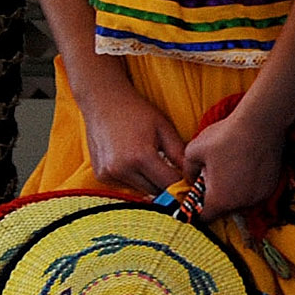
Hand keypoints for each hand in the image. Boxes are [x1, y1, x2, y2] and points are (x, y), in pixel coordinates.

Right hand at [73, 69, 185, 196]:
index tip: (192, 180)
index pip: (170, 184)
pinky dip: (136, 180)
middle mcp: (121, 169)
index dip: (184, 184)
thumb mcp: (164, 129)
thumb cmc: (137, 112)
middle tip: (177, 173)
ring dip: (152, 183)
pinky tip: (137, 164)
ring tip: (157, 165)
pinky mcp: (101, 176)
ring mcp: (108, 174)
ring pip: (142, 190)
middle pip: (156, 191)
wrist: (103, 102)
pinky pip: (127, 186)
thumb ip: (179, 154)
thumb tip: (194, 175)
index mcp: (140, 157)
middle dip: (169, 185)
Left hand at [182, 104, 288, 222]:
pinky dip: (246, 187)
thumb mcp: (193, 151)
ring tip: (228, 172)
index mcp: (220, 199)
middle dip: (214, 201)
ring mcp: (260, 195)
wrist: (261, 123)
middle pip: (223, 212)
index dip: (194, 210)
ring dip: (232, 194)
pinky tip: (243, 168)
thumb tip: (192, 179)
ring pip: (240, 203)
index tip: (192, 199)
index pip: (203, 217)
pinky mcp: (272, 186)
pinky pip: (254, 193)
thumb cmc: (225, 136)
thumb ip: (188, 171)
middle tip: (208, 182)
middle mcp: (242, 203)